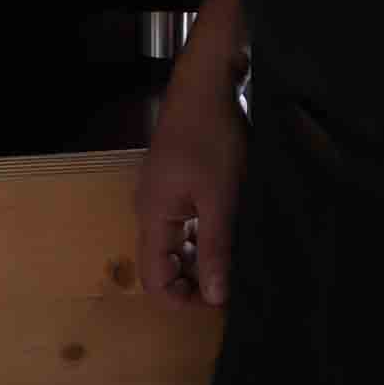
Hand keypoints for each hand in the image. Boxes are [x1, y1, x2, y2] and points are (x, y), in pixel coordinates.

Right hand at [134, 54, 246, 309]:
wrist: (206, 82)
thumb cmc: (211, 136)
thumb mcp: (220, 198)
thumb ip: (215, 250)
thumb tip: (215, 297)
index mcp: (152, 216)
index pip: (155, 280)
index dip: (183, 300)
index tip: (219, 303)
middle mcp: (149, 208)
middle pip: (162, 264)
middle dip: (193, 281)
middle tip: (232, 284)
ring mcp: (160, 192)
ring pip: (174, 242)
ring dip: (199, 257)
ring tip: (234, 258)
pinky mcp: (174, 179)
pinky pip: (181, 221)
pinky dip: (201, 233)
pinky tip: (228, 229)